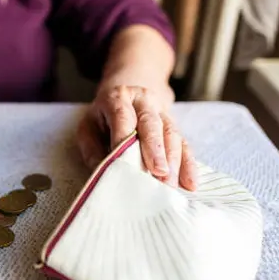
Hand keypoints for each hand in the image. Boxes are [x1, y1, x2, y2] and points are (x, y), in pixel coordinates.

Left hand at [77, 84, 196, 190]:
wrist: (125, 95)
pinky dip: (188, 164)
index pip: (122, 116)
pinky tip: (190, 182)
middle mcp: (143, 101)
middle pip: (151, 124)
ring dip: (173, 160)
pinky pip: (184, 144)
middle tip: (159, 173)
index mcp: (118, 98)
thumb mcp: (88, 128)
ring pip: (171, 133)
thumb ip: (92, 149)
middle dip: (156, 150)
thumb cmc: (102, 118)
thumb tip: (104, 173)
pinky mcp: (174, 125)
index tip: (125, 160)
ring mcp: (162, 112)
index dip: (124, 137)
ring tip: (170, 184)